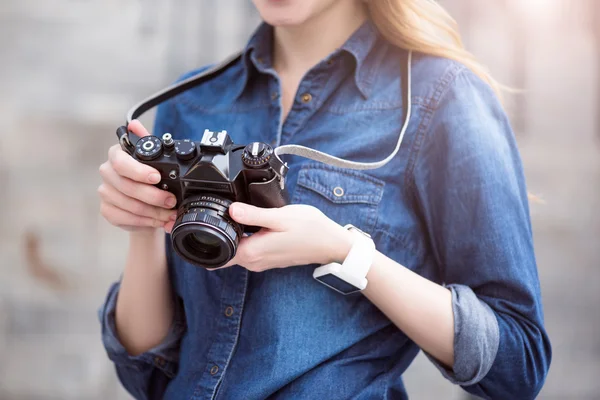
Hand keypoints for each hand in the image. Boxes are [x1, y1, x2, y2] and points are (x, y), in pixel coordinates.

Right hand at [98, 120, 177, 232]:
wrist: (146, 202)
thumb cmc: (149, 178)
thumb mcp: (154, 158)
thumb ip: (146, 141)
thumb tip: (134, 125)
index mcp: (117, 155)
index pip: (121, 162)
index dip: (138, 171)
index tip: (156, 177)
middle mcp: (107, 172)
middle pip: (127, 187)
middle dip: (153, 196)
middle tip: (171, 201)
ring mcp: (105, 192)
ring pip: (128, 205)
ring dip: (153, 212)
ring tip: (169, 214)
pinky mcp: (106, 210)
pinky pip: (125, 218)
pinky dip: (144, 221)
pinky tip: (157, 221)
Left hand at [223, 203, 353, 271]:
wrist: (331, 243)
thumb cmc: (310, 230)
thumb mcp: (280, 217)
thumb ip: (253, 215)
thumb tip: (231, 210)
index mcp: (253, 252)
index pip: (219, 253)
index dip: (211, 236)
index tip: (211, 220)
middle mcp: (254, 262)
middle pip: (225, 251)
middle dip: (220, 234)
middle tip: (226, 212)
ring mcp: (262, 262)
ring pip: (237, 250)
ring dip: (235, 235)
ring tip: (240, 215)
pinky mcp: (269, 258)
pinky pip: (249, 250)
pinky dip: (246, 238)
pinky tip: (253, 224)